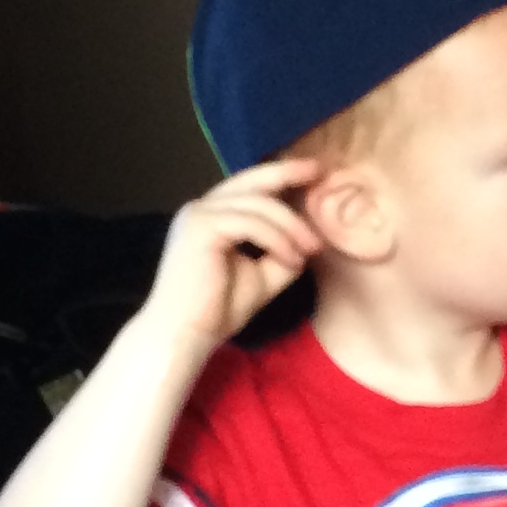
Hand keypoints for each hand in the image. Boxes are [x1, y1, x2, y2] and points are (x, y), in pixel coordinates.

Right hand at [143, 160, 320, 348]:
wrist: (186, 335)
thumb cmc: (218, 309)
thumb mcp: (262, 274)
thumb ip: (282, 250)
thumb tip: (310, 236)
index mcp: (212, 216)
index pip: (249, 187)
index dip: (281, 175)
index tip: (315, 173)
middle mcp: (201, 208)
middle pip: (252, 180)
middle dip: (287, 172)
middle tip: (321, 171)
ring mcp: (198, 214)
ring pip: (258, 204)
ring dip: (291, 225)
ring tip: (312, 249)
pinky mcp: (200, 227)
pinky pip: (250, 223)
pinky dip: (277, 239)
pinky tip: (292, 259)